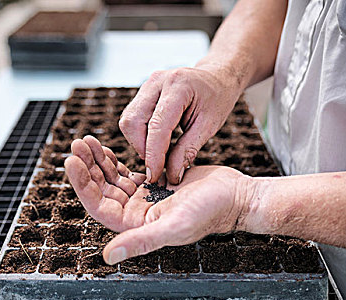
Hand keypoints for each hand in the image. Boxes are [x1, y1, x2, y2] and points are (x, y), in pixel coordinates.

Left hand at [65, 136, 253, 264]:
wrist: (234, 196)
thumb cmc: (211, 211)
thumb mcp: (176, 225)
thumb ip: (142, 241)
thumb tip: (108, 257)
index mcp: (137, 225)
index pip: (99, 206)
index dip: (83, 184)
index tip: (72, 161)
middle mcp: (136, 213)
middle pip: (102, 190)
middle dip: (88, 167)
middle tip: (77, 144)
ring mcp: (144, 198)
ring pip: (112, 179)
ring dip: (98, 161)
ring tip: (86, 141)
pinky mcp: (154, 184)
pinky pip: (127, 172)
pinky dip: (115, 160)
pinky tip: (107, 149)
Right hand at [119, 65, 241, 184]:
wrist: (217, 78)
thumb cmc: (217, 100)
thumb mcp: (209, 126)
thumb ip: (188, 150)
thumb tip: (171, 175)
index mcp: (178, 86)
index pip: (157, 126)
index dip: (153, 155)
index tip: (155, 176)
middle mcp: (157, 81)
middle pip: (133, 121)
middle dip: (142, 148)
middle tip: (159, 164)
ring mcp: (147, 84)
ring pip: (128, 120)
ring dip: (140, 143)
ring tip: (161, 152)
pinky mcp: (143, 91)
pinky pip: (132, 117)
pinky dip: (141, 135)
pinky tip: (158, 141)